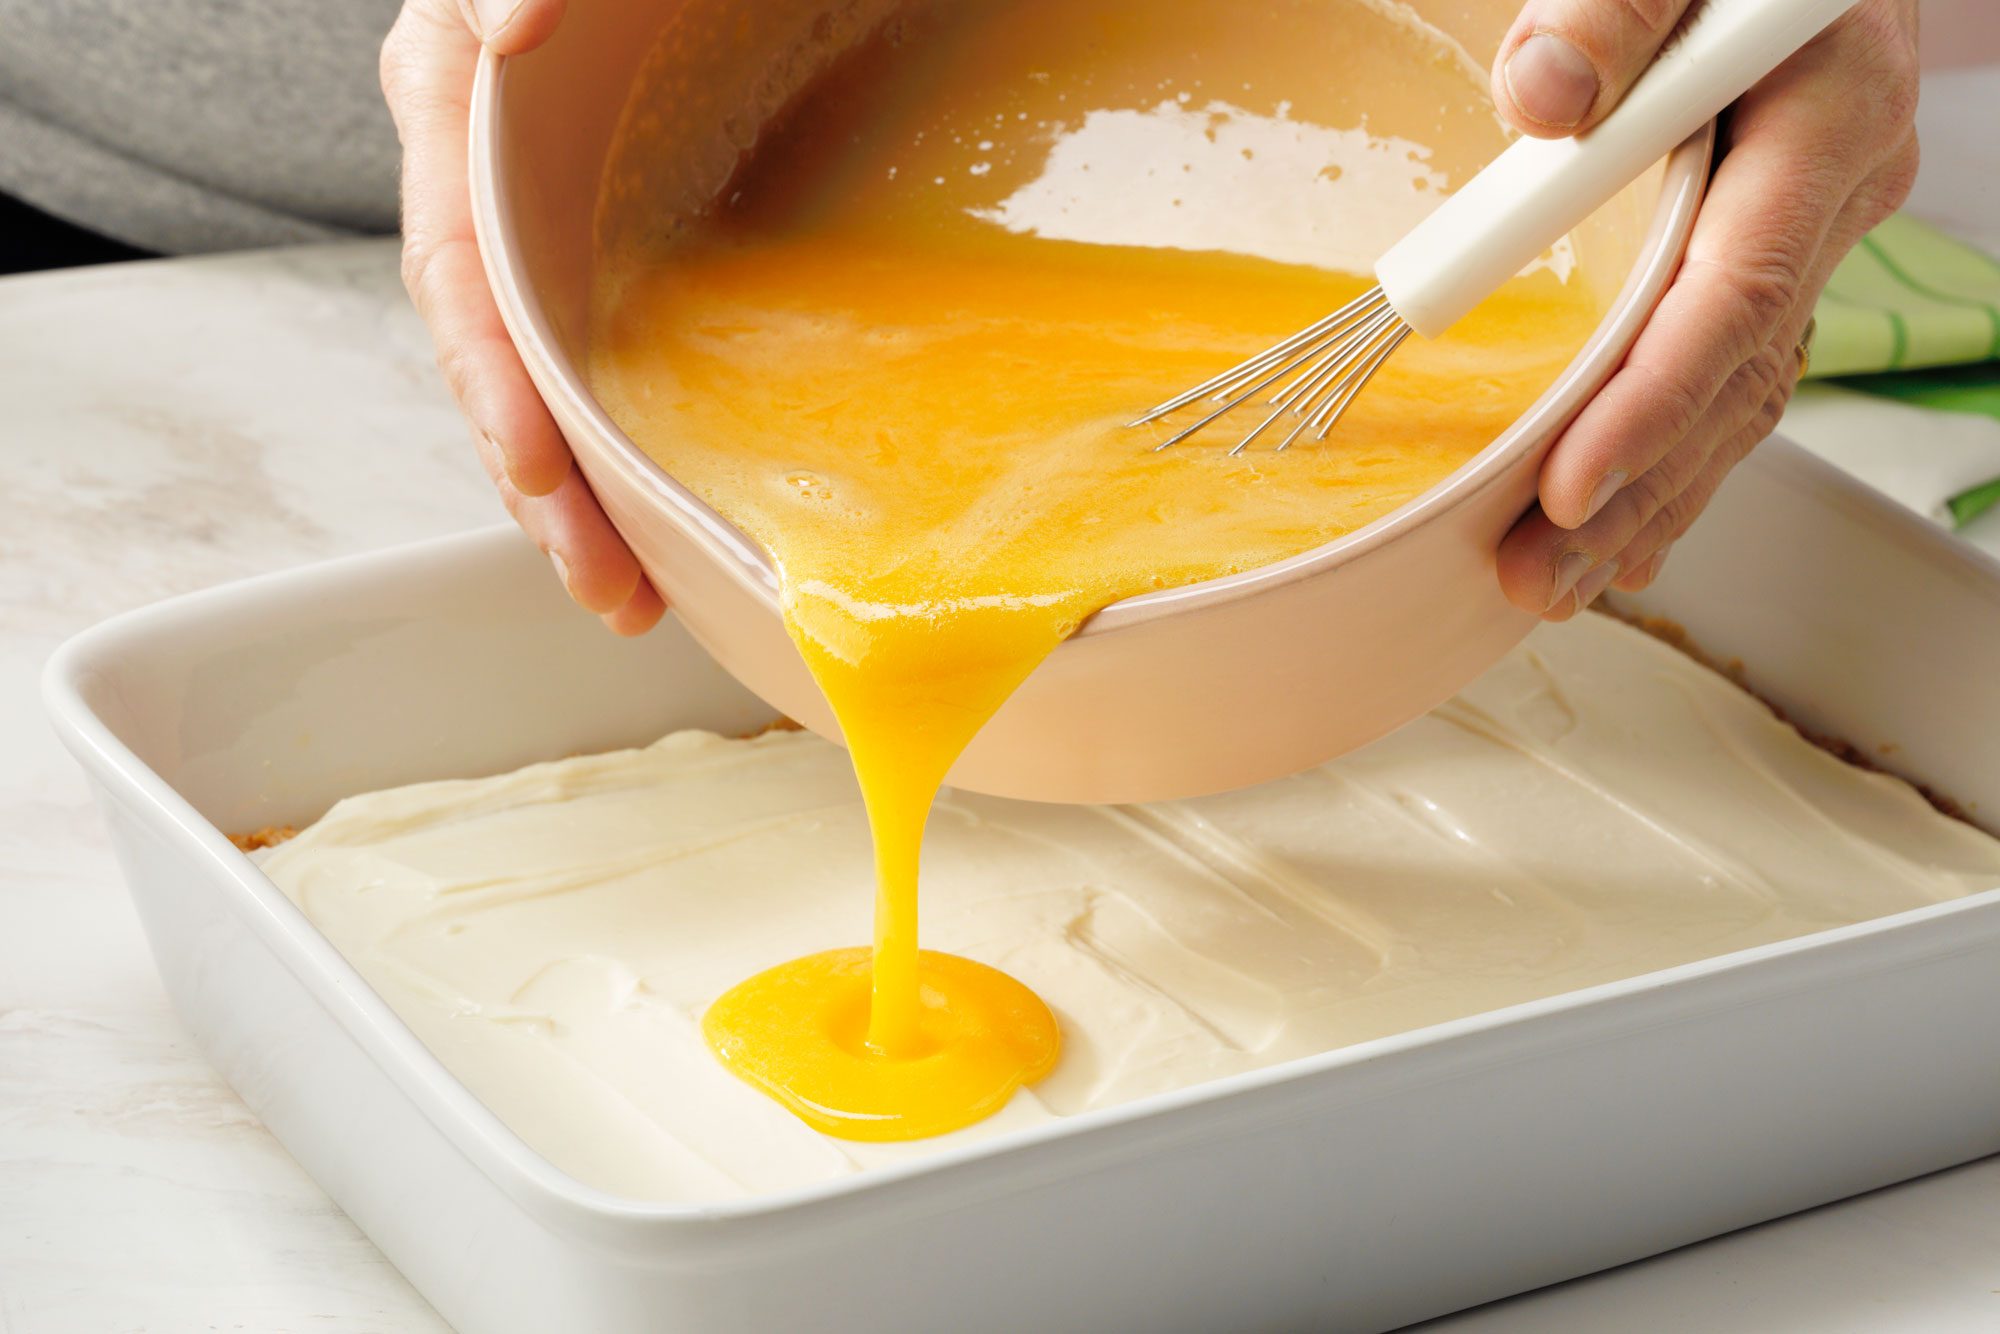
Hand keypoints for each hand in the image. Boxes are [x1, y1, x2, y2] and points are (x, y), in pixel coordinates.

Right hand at [380, 0, 665, 634]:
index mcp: (449, 109)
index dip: (491, 381)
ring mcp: (543, 222)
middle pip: (497, 361)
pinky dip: (623, 446)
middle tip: (605, 586)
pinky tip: (662, 520)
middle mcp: (486, 183)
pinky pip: (604, 357)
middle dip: (544, 489)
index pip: (454, 268)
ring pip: (548, 380)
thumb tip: (510, 27)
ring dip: (584, 498)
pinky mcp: (610, 249)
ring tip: (631, 597)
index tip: (535, 470)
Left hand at [1490, 0, 1919, 618]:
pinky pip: (1729, 384)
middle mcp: (1831, 194)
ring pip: (1736, 400)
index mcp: (1825, 116)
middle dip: (1633, 490)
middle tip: (1536, 573)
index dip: (1651, 401)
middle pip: (1733, 376)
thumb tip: (1545, 98)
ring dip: (1646, 504)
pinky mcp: (1770, 260)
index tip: (1568, 484)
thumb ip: (1610, 7)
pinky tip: (1616, 538)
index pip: (1735, 293)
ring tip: (1551, 583)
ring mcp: (1807, 237)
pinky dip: (1669, 466)